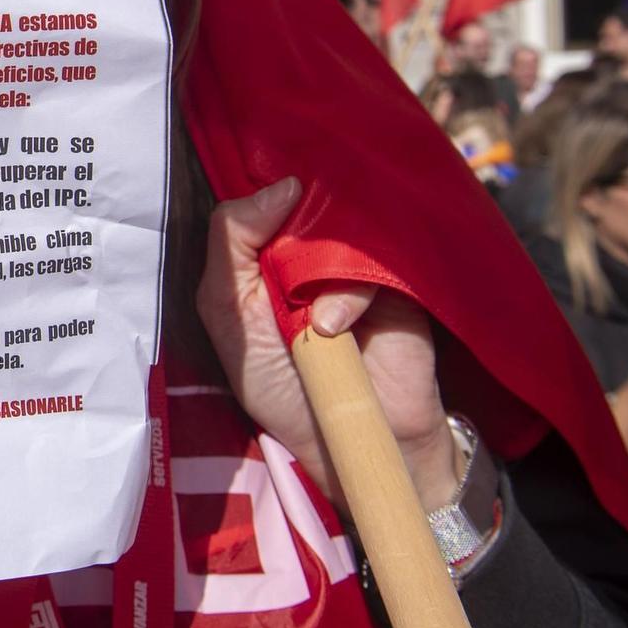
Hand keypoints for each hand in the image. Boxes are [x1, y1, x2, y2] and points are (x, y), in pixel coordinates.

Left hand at [196, 177, 459, 513]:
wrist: (354, 440)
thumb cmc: (282, 387)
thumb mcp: (232, 320)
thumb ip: (231, 250)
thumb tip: (282, 187)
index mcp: (260, 258)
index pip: (256, 202)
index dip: (258, 199)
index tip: (271, 203)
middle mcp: (306, 254)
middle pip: (300, 204)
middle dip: (290, 233)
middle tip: (288, 275)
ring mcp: (352, 267)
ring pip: (337, 232)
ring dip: (318, 279)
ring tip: (316, 327)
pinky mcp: (395, 284)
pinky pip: (374, 263)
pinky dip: (349, 296)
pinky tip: (337, 329)